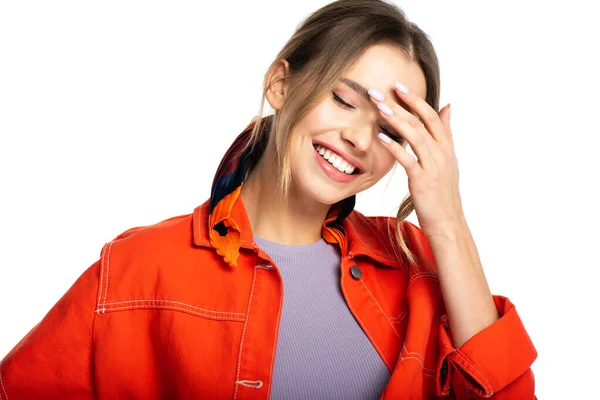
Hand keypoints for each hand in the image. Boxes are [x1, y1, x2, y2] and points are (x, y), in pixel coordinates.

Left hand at [368, 82, 464, 237]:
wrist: (447, 221)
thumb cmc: (442, 191)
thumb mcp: (448, 160)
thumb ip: (445, 133)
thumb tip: (448, 106)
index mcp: (446, 147)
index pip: (432, 115)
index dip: (415, 99)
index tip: (398, 85)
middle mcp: (441, 153)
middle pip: (421, 121)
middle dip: (400, 104)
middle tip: (379, 91)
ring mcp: (433, 166)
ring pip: (414, 135)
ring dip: (395, 119)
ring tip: (378, 107)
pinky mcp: (422, 180)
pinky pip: (407, 159)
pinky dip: (394, 146)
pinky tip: (381, 136)